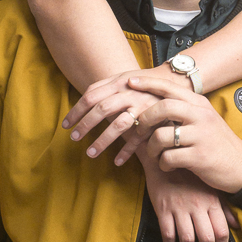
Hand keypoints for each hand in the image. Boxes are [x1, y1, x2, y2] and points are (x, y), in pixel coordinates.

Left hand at [63, 67, 186, 161]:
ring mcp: (142, 107)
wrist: (176, 85)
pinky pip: (137, 138)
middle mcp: (129, 93)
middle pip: (102, 109)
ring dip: (102, 141)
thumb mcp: (125, 80)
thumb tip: (82, 99)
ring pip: (118, 125)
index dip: (76, 111)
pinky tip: (117, 162)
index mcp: (118, 83)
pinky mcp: (154, 121)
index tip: (65, 125)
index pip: (90, 96)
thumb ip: (105, 87)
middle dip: (86, 125)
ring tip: (90, 154)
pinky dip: (126, 151)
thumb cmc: (145, 85)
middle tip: (74, 139)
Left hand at [140, 93, 241, 194]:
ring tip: (155, 154)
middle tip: (139, 130)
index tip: (129, 82)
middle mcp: (201, 116)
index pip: (170, 88)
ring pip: (161, 136)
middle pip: (162, 108)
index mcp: (200, 104)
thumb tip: (154, 102)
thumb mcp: (205, 120)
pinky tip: (168, 166)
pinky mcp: (199, 157)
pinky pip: (168, 158)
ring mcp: (201, 136)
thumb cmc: (217, 143)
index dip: (147, 84)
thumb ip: (184, 110)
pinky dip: (163, 164)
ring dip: (151, 148)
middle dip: (144, 119)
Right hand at [142, 158, 234, 241]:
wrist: (165, 160)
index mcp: (212, 202)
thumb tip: (236, 225)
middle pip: (206, 239)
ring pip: (187, 240)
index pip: (222, 231)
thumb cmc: (190, 175)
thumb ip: (224, 207)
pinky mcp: (163, 209)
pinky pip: (168, 233)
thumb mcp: (210, 188)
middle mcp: (198, 206)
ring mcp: (179, 208)